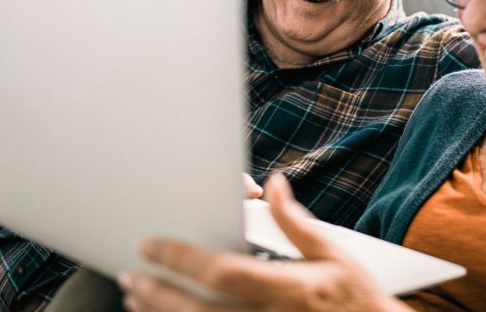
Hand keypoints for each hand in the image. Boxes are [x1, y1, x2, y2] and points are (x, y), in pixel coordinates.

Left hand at [119, 174, 404, 311]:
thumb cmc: (354, 297)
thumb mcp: (333, 254)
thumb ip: (297, 222)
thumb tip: (274, 185)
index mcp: (289, 289)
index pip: (222, 272)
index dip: (180, 257)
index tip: (150, 243)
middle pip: (196, 309)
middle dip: (157, 289)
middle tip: (131, 270)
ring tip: (137, 294)